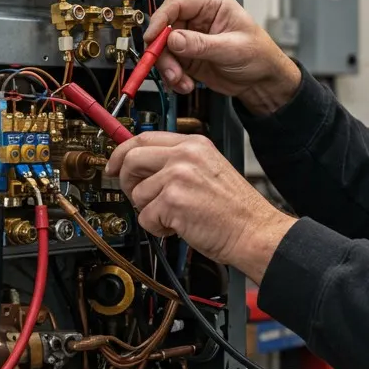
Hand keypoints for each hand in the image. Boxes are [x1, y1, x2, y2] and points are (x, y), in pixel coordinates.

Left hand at [106, 131, 296, 281]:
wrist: (255, 231)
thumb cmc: (235, 210)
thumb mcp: (209, 169)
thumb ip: (178, 163)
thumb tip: (141, 167)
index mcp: (194, 144)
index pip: (145, 137)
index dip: (122, 152)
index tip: (113, 165)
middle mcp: (185, 155)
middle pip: (130, 158)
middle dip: (125, 181)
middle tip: (138, 197)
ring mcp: (178, 177)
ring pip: (136, 193)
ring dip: (150, 211)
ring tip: (175, 216)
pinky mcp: (173, 201)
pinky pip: (145, 217)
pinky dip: (158, 229)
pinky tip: (180, 227)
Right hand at [142, 0, 301, 114]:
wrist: (262, 82)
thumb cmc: (259, 55)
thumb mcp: (231, 48)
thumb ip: (201, 44)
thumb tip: (174, 38)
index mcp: (212, 4)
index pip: (176, 4)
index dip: (160, 20)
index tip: (152, 38)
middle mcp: (198, 19)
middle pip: (165, 29)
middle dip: (163, 52)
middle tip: (170, 69)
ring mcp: (191, 38)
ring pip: (164, 49)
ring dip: (168, 68)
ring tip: (181, 81)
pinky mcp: (188, 57)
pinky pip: (170, 65)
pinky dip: (173, 77)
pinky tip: (186, 84)